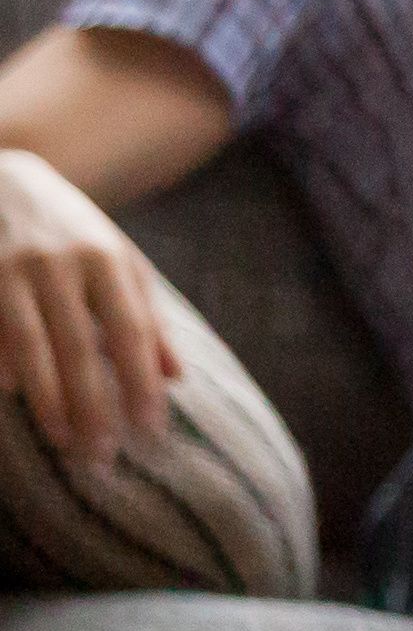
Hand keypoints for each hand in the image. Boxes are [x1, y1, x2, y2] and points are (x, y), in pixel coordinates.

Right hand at [0, 148, 174, 472]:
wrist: (0, 174)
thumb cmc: (69, 230)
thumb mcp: (118, 259)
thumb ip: (148, 315)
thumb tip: (176, 377)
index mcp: (105, 259)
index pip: (131, 332)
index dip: (141, 384)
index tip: (152, 429)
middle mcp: (57, 264)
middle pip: (79, 349)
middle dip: (93, 406)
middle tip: (103, 455)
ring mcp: (7, 271)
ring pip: (29, 349)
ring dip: (47, 402)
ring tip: (66, 442)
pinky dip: (2, 369)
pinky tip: (11, 400)